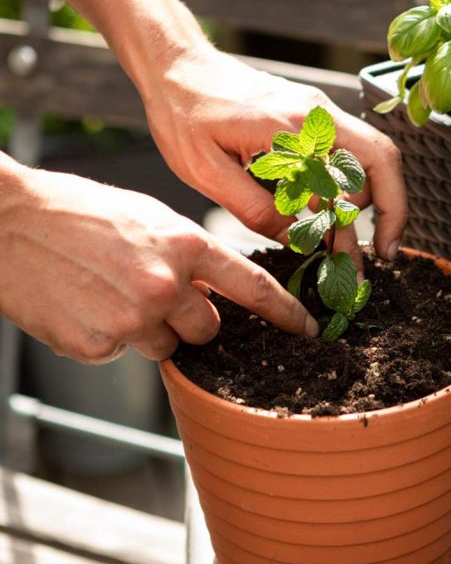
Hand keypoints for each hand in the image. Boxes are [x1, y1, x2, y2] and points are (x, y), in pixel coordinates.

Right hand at [0, 164, 317, 362]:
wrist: (6, 222)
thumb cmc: (79, 212)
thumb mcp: (149, 219)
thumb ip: (189, 255)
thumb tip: (214, 292)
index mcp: (185, 245)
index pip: (253, 287)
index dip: (286, 312)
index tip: (307, 328)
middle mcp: (165, 285)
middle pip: (209, 328)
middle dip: (191, 318)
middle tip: (153, 292)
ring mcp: (132, 319)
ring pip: (166, 345)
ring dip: (148, 328)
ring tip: (109, 292)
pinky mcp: (97, 345)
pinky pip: (122, 351)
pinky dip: (110, 335)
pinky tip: (85, 304)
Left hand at [140, 44, 407, 270]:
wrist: (177, 65)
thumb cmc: (184, 112)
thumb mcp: (207, 172)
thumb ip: (255, 209)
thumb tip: (294, 240)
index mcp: (297, 127)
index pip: (368, 167)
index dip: (386, 213)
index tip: (377, 253)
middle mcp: (318, 115)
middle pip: (380, 164)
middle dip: (383, 215)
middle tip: (367, 259)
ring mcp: (317, 114)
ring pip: (362, 163)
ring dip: (358, 206)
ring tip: (340, 247)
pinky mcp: (308, 120)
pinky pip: (340, 156)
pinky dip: (340, 190)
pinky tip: (322, 217)